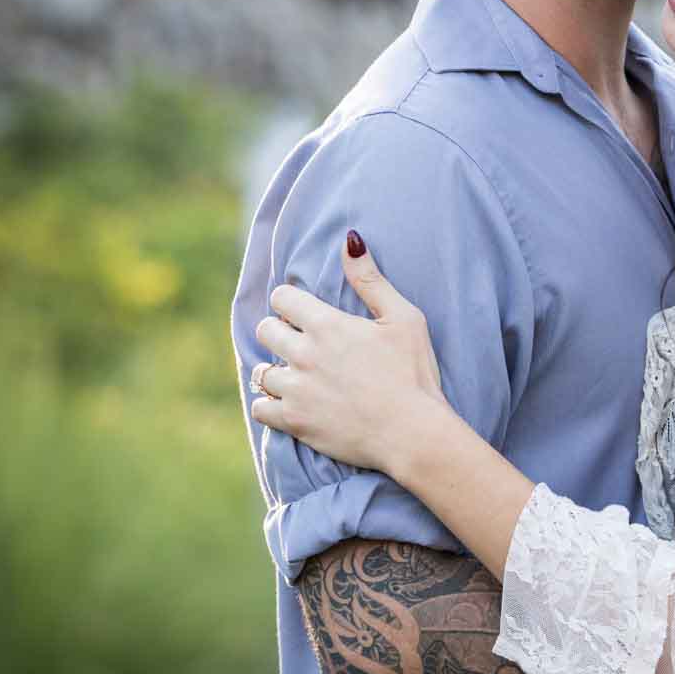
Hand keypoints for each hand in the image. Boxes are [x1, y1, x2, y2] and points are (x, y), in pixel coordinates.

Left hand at [251, 232, 446, 476]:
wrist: (413, 433)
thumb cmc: (414, 373)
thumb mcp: (404, 318)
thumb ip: (371, 280)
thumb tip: (350, 241)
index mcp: (328, 325)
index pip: (283, 297)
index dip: (292, 302)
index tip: (304, 313)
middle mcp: (304, 354)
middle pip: (265, 330)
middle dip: (279, 331)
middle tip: (301, 343)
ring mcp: (296, 389)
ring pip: (260, 371)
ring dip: (275, 370)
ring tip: (297, 376)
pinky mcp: (294, 422)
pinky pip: (259, 408)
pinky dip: (269, 404)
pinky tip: (288, 403)